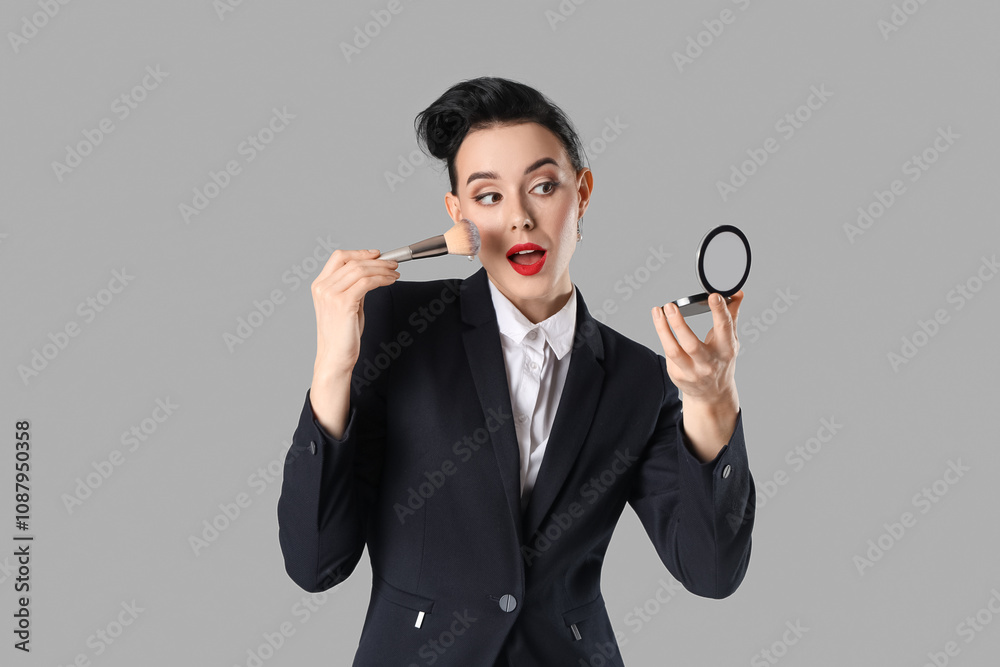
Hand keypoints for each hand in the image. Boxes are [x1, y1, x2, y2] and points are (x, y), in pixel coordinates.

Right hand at [311, 248, 398, 377]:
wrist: (336, 356)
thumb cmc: (342, 335)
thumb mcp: (346, 304)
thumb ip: (353, 287)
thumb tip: (370, 272)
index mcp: (320, 285)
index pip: (339, 257)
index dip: (360, 252)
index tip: (377, 254)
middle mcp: (322, 287)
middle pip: (353, 261)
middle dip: (377, 261)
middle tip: (393, 264)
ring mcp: (330, 294)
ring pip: (361, 270)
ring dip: (382, 269)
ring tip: (394, 273)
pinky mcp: (343, 303)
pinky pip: (367, 282)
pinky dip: (382, 279)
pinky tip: (390, 281)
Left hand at [650, 291, 743, 406]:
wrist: (713, 394)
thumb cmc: (721, 361)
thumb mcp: (730, 340)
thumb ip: (731, 316)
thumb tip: (737, 293)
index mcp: (726, 349)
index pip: (724, 328)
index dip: (720, 311)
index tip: (713, 296)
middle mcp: (709, 363)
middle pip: (692, 344)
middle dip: (679, 324)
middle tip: (670, 306)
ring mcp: (692, 372)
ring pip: (673, 351)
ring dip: (663, 330)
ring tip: (657, 312)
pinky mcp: (678, 375)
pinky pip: (668, 354)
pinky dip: (664, 338)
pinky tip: (661, 326)